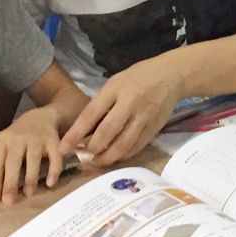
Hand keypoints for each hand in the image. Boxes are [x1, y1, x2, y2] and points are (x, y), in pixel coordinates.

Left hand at [0, 106, 64, 204]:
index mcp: (2, 142)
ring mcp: (37, 140)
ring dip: (31, 177)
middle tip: (8, 202)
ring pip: (33, 159)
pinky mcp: (53, 141)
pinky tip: (50, 183)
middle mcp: (18, 139)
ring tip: (28, 194)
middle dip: (10, 182)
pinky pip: (55, 156)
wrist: (40, 118)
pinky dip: (54, 169)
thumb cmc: (15, 137)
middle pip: (13, 162)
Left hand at [60, 53, 186, 166]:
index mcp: (116, 89)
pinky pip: (136, 147)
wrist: (172, 75)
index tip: (63, 148)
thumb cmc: (138, 77)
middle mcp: (130, 103)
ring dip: (107, 157)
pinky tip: (116, 156)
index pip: (91, 114)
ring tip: (97, 161)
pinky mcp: (155, 127)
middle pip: (107, 133)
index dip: (75, 134)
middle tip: (83, 156)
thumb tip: (84, 130)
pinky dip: (123, 155)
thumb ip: (101, 103)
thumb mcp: (115, 82)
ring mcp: (145, 116)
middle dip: (92, 149)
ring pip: (123, 145)